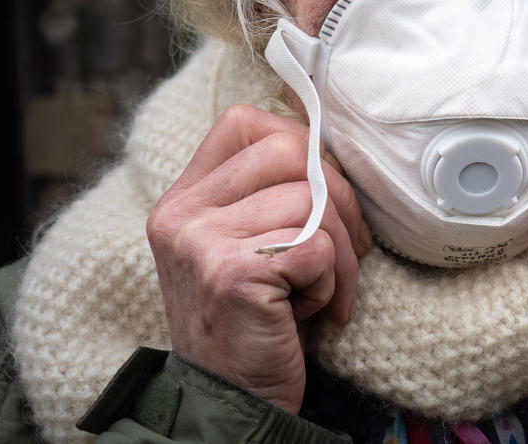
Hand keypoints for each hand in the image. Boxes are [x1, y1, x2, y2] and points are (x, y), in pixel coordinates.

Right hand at [146, 104, 370, 412]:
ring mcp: (201, 242)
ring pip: (313, 199)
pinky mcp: (232, 273)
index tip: (321, 188)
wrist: (229, 404)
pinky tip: (308, 312)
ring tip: (323, 291)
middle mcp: (182, 214)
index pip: (245, 122)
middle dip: (340, 196)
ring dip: (341, 252)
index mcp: (184, 198)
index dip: (299, 142)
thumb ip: (268, 192)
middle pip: (290, 149)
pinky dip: (332, 282)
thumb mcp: (247, 245)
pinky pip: (318, 246)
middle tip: (346, 247)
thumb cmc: (256, 320)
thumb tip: (330, 144)